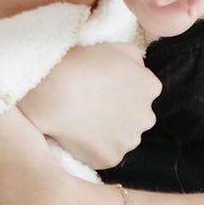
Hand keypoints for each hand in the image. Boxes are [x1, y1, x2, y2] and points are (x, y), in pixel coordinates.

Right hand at [16, 41, 161, 169]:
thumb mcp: (115, 46)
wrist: (53, 88)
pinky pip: (102, 156)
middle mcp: (146, 117)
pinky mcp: (110, 158)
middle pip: (134, 119)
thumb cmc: (80, 62)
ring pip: (120, 140)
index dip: (120, 92)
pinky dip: (91, 149)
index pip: (142, 93)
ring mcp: (128, 140)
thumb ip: (134, 59)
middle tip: (90, 106)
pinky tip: (75, 135)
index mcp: (150, 87)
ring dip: (105, 134)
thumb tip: (137, 70)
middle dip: (117, 115)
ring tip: (80, 121)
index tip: (102, 90)